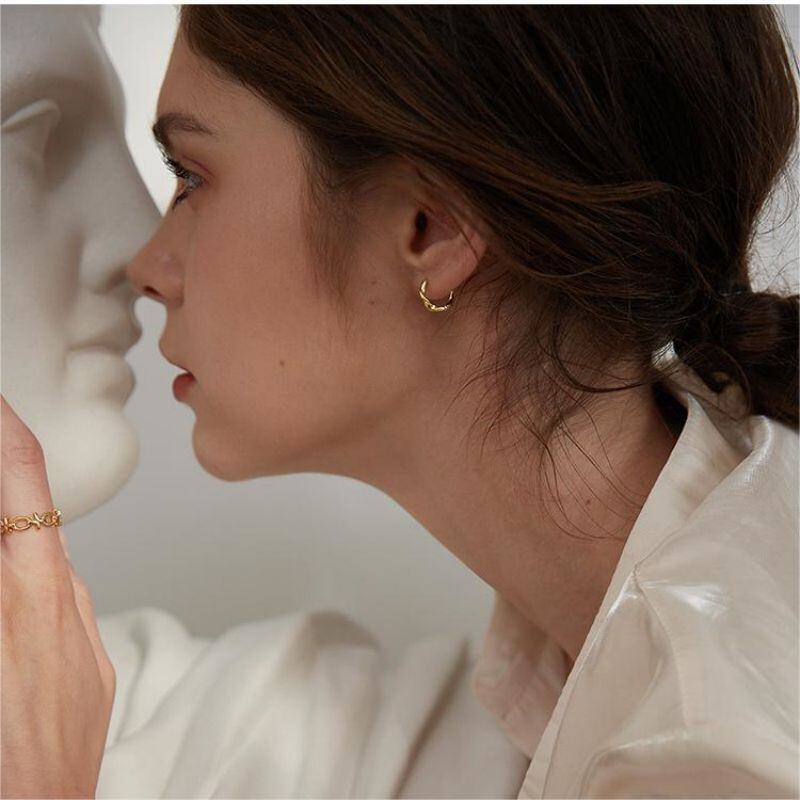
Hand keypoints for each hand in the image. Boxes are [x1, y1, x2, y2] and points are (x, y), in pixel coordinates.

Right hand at [1, 394, 114, 798]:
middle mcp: (69, 605)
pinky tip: (8, 622)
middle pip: (33, 528)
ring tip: (1, 561)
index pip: (25, 487)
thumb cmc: (0, 755)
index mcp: (31, 593)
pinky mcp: (92, 671)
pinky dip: (28, 601)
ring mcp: (85, 639)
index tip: (4, 405)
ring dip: (10, 557)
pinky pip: (59, 615)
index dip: (12, 437)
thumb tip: (5, 539)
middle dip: (3, 500)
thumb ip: (1, 578)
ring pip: (44, 573)